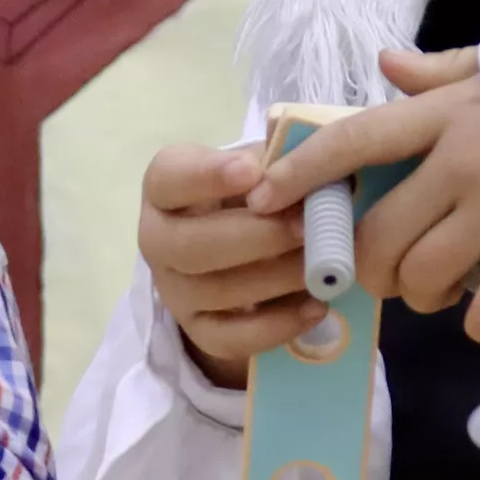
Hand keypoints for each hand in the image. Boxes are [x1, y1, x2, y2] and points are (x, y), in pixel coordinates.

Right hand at [137, 138, 315, 383]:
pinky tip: (317, 306)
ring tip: (323, 268)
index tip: (252, 172)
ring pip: (212, 292)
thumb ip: (276, 151)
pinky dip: (276, 326)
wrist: (247, 249)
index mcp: (165, 187)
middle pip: (188, 245)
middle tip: (306, 227)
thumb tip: (298, 141)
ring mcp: (173, 289)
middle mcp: (157, 238)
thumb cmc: (255, 193)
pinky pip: (229, 338)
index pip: (170, 178)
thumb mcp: (262, 163)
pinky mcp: (197, 329)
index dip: (207, 176)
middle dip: (253, 237)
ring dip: (273, 279)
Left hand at [247, 46, 479, 344]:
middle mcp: (466, 160)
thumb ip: (440, 75)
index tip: (262, 197)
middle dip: (363, 266)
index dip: (300, 173)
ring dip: (418, 294)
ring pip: (419, 277)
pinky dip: (473, 320)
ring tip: (439, 286)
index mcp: (449, 113)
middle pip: (376, 232)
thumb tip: (384, 67)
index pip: (353, 141)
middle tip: (377, 274)